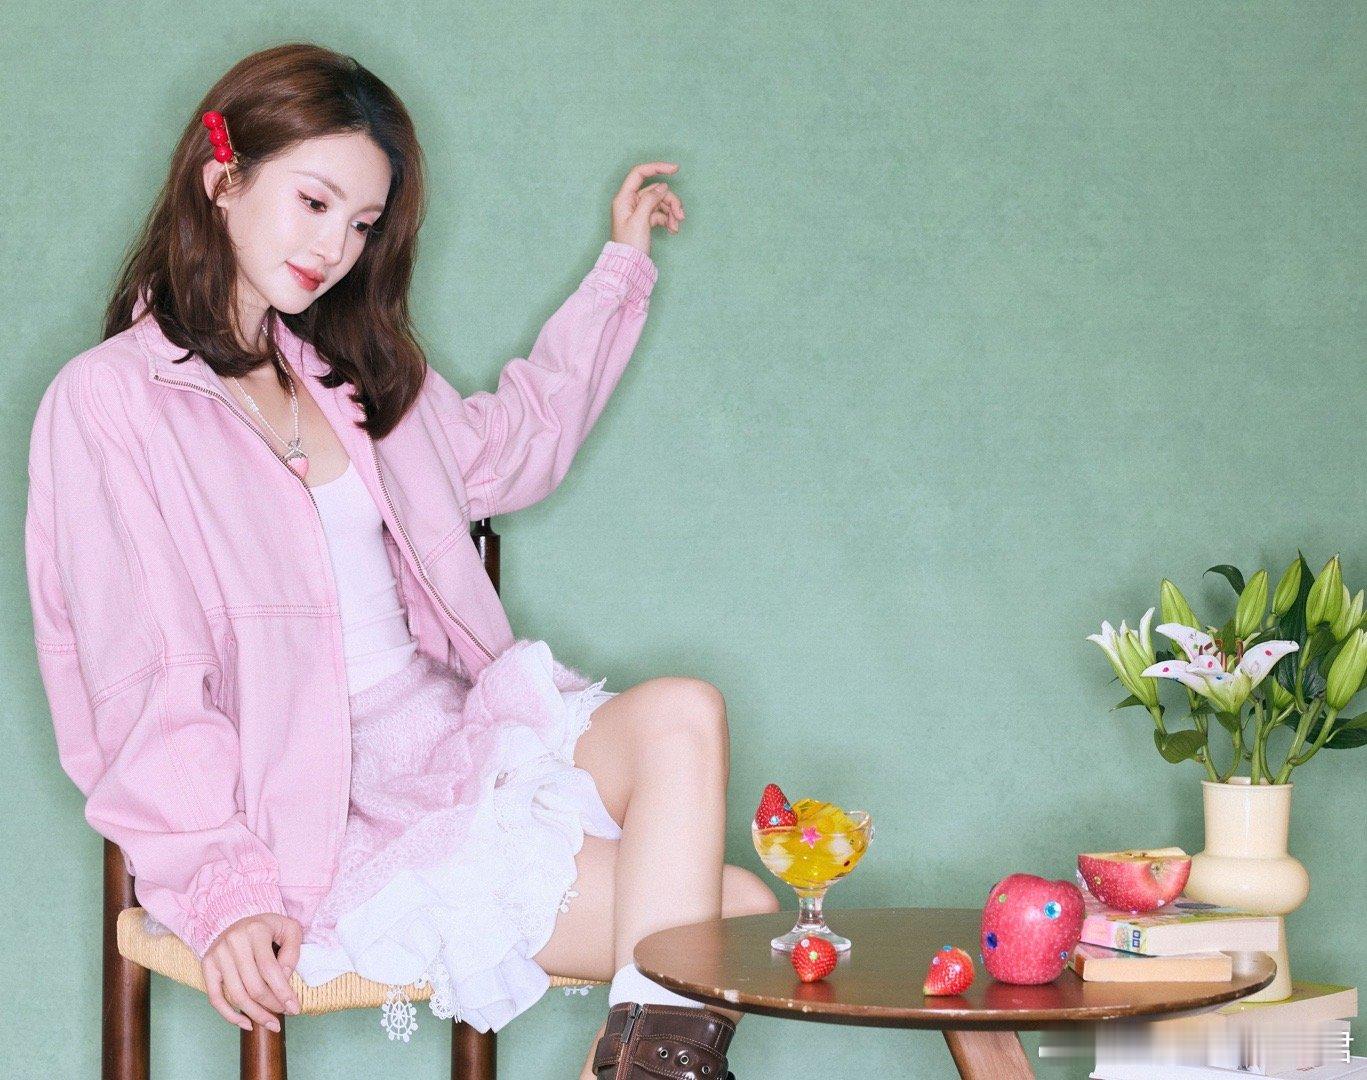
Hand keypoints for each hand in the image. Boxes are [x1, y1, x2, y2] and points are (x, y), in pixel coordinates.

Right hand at [201, 912, 302, 1031]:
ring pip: (236, 995)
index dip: (283, 992)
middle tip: (285, 1014)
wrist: (236, 918)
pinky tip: (246, 1023)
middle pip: (253, 985)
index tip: (295, 1008)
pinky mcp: (207, 965)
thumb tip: (284, 979)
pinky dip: (230, 1015)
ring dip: (255, 1014)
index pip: (270, 969)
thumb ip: (292, 951)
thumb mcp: (288, 929)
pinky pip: (215, 998)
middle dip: (271, 1005)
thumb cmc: (267, 927)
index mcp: (256, 931)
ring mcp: (218, 954)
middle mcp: (233, 942)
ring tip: (270, 1023)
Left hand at [611, 161, 684, 258]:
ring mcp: (638, 211)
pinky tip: (673, 230)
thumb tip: (662, 187)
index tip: (675, 169)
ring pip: (660, 203)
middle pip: (655, 191)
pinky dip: (668, 220)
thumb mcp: (640, 220)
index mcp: (624, 198)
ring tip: (677, 226)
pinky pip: (660, 214)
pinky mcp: (645, 220)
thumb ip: (650, 200)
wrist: (628, 266)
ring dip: (671, 212)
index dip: (657, 168)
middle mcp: (630, 202)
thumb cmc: (629, 245)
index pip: (640, 173)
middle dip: (670, 201)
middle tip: (680, 214)